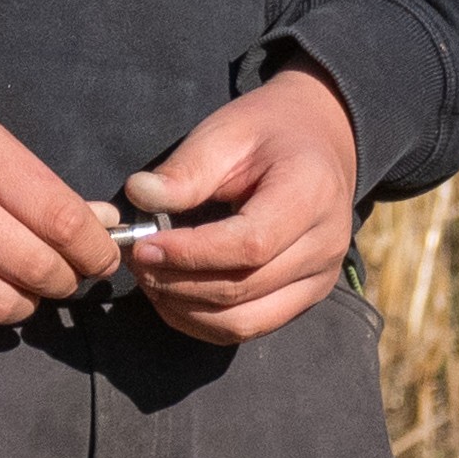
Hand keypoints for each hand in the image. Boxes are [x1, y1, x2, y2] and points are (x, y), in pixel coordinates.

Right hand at [0, 90, 122, 346]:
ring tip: (11, 286)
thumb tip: (99, 229)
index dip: (94, 249)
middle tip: (57, 275)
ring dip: (20, 305)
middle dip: (62, 280)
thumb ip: (34, 184)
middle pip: (36, 268)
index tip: (99, 258)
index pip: (61, 219)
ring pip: (0, 307)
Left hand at [121, 70, 358, 344]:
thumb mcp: (228, 132)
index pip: (250, 245)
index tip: (142, 245)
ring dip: (186, 308)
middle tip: (133, 258)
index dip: (190, 254)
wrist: (318, 143)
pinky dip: (203, 321)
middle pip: (244, 289)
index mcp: (311, 195)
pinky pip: (251, 326)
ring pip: (246, 320)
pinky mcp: (305, 298)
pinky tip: (170, 294)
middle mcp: (325, 246)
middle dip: (177, 282)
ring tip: (148, 276)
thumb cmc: (269, 132)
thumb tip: (139, 195)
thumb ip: (187, 170)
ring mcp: (319, 279)